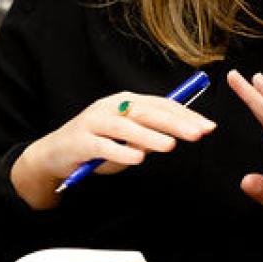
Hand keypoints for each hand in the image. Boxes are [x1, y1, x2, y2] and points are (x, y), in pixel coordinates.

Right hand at [10, 92, 215, 210]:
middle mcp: (110, 107)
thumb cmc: (97, 145)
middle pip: (146, 111)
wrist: (54, 155)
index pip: (161, 105)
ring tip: (170, 146)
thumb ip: (150, 136)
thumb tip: (178, 134)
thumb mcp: (128, 140)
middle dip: (175, 123)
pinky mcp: (79, 141)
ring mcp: (93, 122)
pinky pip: (103, 146)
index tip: (208, 127)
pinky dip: (120, 152)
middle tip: (198, 134)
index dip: (186, 115)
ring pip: (124, 127)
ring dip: (148, 136)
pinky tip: (137, 159)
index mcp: (126, 103)